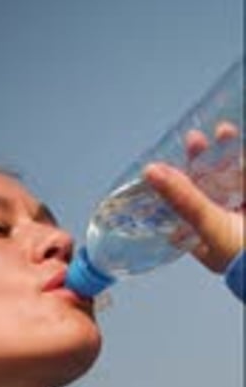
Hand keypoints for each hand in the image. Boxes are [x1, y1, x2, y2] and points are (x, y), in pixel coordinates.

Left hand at [144, 126, 243, 272]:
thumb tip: (151, 172)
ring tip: (223, 131)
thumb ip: (184, 199)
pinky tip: (237, 142)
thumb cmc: (241, 255)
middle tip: (194, 140)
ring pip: (231, 177)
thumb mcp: (208, 224)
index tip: (166, 162)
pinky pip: (245, 175)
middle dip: (202, 161)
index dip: (174, 185)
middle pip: (207, 187)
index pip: (182, 208)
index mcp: (202, 239)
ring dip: (226, 153)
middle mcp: (223, 224)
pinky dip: (242, 160)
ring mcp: (241, 212)